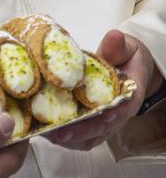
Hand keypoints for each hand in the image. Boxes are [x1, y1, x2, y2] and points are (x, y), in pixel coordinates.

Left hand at [47, 30, 160, 151]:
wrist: (130, 69)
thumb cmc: (126, 59)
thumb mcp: (126, 47)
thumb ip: (119, 45)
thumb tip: (113, 37)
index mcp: (130, 94)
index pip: (125, 107)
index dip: (114, 113)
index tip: (102, 116)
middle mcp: (119, 113)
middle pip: (103, 128)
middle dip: (82, 131)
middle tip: (61, 133)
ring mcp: (106, 123)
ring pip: (91, 137)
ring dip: (71, 139)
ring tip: (48, 135)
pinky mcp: (94, 125)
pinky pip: (82, 138)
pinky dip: (67, 139)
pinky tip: (48, 135)